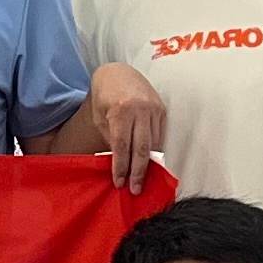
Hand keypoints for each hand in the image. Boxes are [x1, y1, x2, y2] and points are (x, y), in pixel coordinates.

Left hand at [87, 59, 169, 188]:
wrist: (118, 73)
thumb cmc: (105, 98)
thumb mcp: (101, 118)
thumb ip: (110, 139)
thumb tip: (120, 163)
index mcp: (122, 110)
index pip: (122, 146)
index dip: (121, 166)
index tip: (120, 183)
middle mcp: (141, 110)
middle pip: (141, 148)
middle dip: (138, 171)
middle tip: (134, 190)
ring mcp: (154, 109)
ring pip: (154, 144)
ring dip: (148, 165)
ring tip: (143, 181)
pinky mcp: (162, 110)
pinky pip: (160, 136)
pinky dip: (155, 151)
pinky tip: (150, 164)